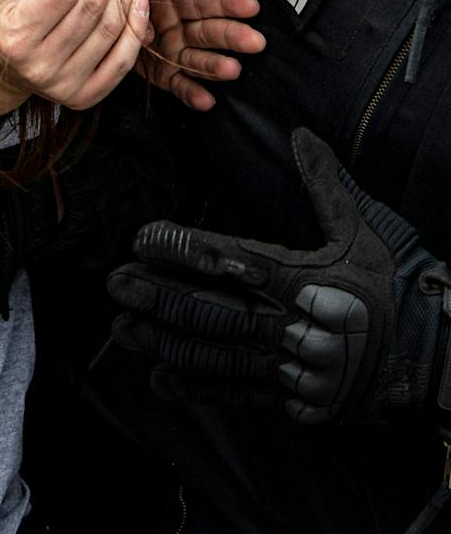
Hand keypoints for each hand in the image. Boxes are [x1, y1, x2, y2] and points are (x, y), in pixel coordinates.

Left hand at [107, 128, 450, 424]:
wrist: (440, 358)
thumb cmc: (402, 287)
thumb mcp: (369, 230)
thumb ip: (328, 184)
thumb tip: (303, 136)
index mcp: (298, 276)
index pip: (223, 259)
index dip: (177, 249)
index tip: (141, 239)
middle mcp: (286, 322)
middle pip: (206, 308)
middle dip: (154, 295)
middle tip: (114, 282)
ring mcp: (289, 364)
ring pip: (213, 352)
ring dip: (162, 340)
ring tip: (123, 328)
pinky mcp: (296, 397)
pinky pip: (238, 392)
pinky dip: (198, 388)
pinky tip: (162, 380)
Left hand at [136, 0, 264, 110]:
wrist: (112, 13)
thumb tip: (140, 14)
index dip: (227, 2)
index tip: (251, 5)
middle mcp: (183, 27)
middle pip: (209, 32)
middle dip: (232, 37)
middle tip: (256, 42)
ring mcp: (177, 52)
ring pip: (199, 60)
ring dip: (216, 67)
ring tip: (232, 70)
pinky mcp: (166, 75)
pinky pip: (180, 85)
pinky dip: (192, 94)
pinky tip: (207, 102)